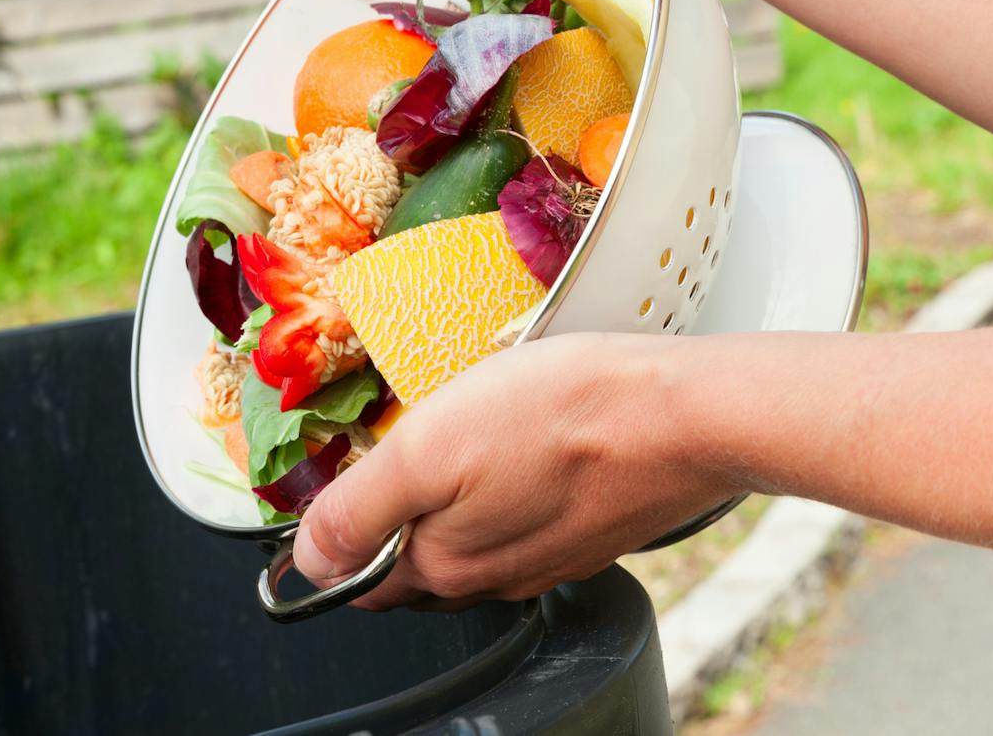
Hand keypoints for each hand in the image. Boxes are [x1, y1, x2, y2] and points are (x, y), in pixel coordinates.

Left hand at [293, 332, 742, 609]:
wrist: (687, 416)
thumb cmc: (566, 414)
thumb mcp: (431, 446)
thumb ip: (359, 510)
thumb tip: (306, 561)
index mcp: (443, 565)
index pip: (359, 574)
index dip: (339, 528)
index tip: (346, 476)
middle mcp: (493, 579)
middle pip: (415, 560)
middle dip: (397, 515)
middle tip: (404, 444)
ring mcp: (547, 559)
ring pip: (473, 541)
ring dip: (455, 502)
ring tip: (463, 440)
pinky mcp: (591, 533)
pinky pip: (526, 523)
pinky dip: (510, 493)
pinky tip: (522, 448)